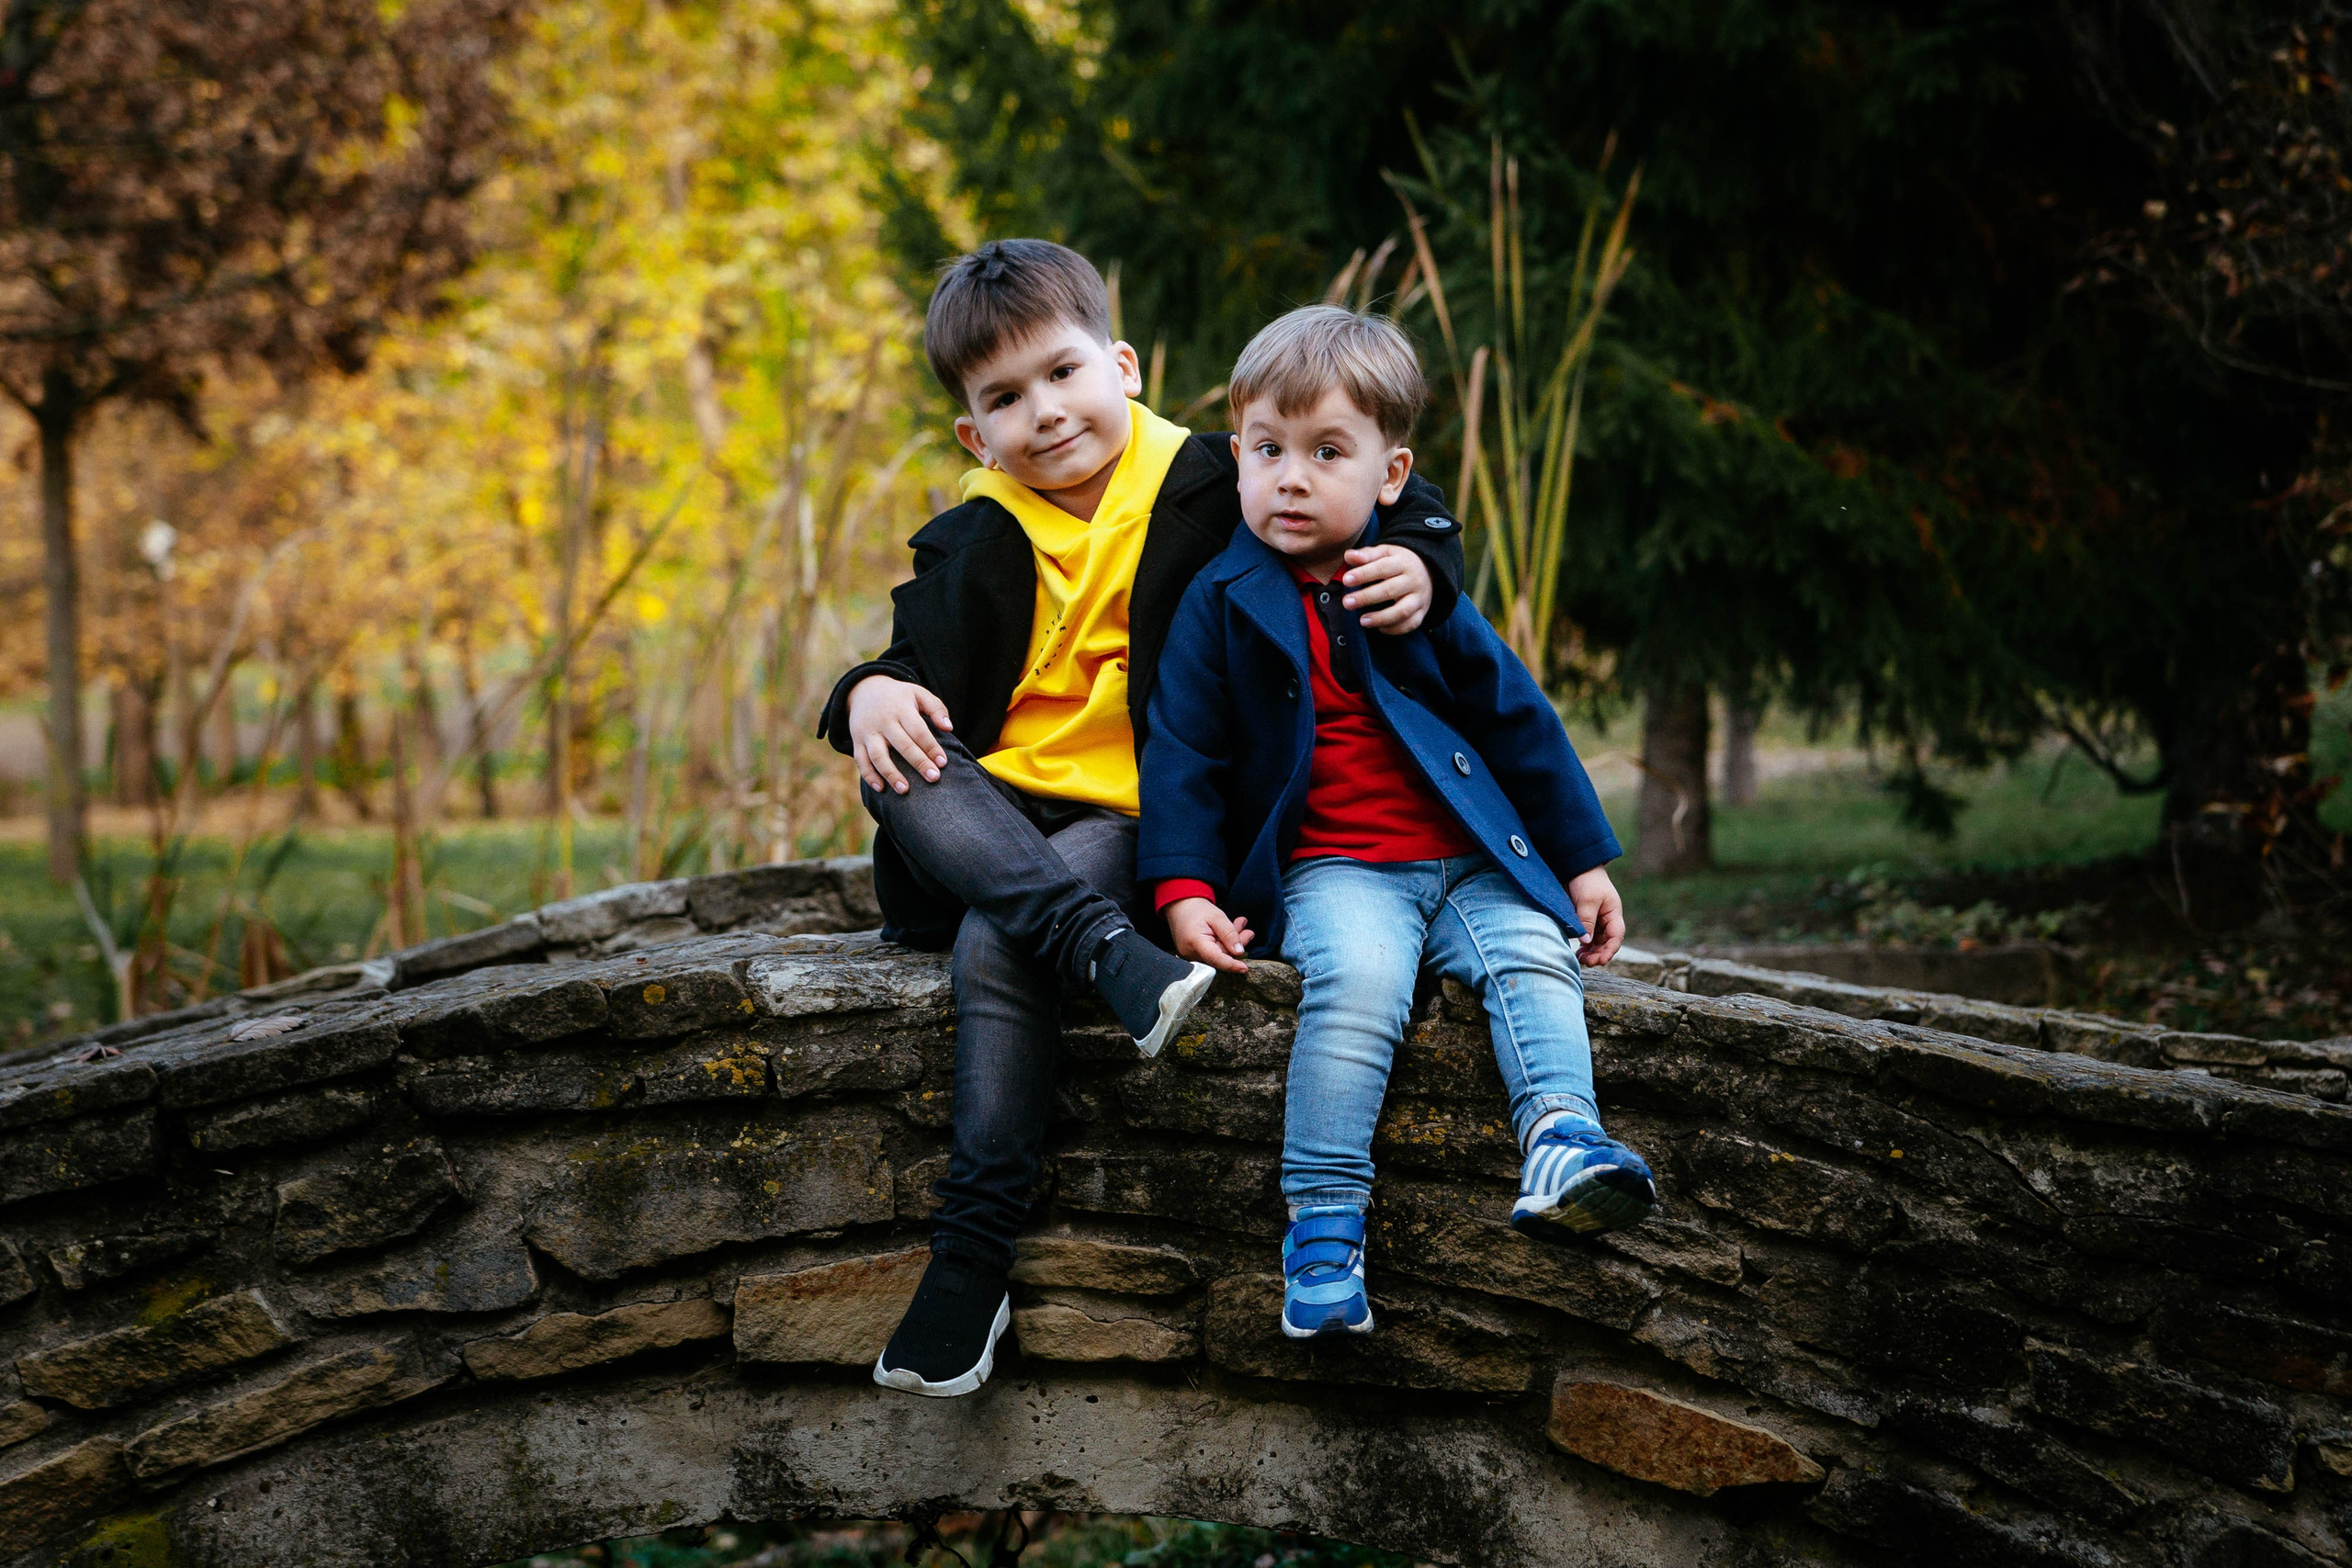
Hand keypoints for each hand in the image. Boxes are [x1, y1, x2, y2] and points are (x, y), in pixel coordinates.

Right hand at [846, 675, 952, 793]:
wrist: (864, 690)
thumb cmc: (899, 696)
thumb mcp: (918, 693)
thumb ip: (936, 708)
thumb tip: (949, 728)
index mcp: (901, 709)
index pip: (918, 731)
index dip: (931, 747)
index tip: (943, 763)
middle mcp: (883, 721)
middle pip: (902, 745)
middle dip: (919, 763)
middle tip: (934, 778)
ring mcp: (868, 732)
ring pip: (878, 755)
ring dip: (891, 774)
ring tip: (905, 790)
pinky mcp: (857, 741)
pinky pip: (860, 760)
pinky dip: (869, 775)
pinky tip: (881, 788)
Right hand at [1165, 896, 1252, 973]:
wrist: (1180, 907)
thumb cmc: (1197, 910)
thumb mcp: (1216, 916)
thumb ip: (1229, 933)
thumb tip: (1239, 951)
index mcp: (1195, 942)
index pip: (1215, 959)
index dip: (1231, 965)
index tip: (1244, 969)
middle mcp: (1191, 954)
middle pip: (1220, 956)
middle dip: (1237, 944)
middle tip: (1248, 932)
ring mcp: (1192, 956)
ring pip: (1219, 955)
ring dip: (1232, 942)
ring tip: (1240, 925)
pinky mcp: (1195, 955)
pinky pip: (1214, 953)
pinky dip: (1224, 943)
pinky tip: (1230, 931)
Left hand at [1339, 545, 1432, 632]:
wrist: (1428, 570)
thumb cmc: (1398, 562)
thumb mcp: (1385, 553)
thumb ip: (1366, 555)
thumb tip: (1348, 556)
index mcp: (1403, 562)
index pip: (1382, 568)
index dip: (1363, 574)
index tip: (1346, 580)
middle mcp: (1414, 580)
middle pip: (1390, 590)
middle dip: (1366, 597)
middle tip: (1346, 603)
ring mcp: (1419, 598)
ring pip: (1402, 611)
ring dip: (1381, 618)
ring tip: (1362, 621)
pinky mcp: (1422, 612)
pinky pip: (1410, 624)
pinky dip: (1394, 629)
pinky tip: (1379, 628)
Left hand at [1566, 866, 1624, 966]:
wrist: (1576, 866)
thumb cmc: (1586, 880)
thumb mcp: (1588, 900)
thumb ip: (1587, 921)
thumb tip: (1586, 942)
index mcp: (1613, 914)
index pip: (1616, 937)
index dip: (1610, 950)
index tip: (1601, 960)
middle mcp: (1607, 919)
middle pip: (1607, 942)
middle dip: (1599, 954)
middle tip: (1587, 962)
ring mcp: (1596, 920)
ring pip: (1597, 942)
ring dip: (1591, 952)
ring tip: (1580, 959)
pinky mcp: (1585, 920)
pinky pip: (1587, 937)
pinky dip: (1584, 946)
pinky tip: (1577, 953)